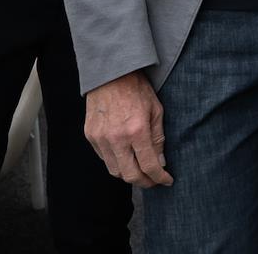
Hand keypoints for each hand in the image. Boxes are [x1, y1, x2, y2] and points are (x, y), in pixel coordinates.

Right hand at [85, 71, 172, 187]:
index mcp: (136, 131)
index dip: (159, 178)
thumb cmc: (137, 88)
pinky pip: (104, 158)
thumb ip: (158, 139)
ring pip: (115, 170)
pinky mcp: (90, 136)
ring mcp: (100, 139)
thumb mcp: (156, 110)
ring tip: (141, 171)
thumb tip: (160, 163)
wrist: (110, 74)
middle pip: (130, 175)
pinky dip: (116, 162)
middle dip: (145, 183)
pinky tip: (126, 157)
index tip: (167, 181)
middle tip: (154, 181)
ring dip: (129, 175)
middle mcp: (116, 138)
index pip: (149, 166)